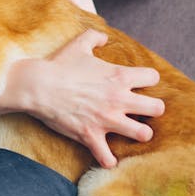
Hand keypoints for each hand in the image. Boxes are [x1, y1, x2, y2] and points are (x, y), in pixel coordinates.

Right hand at [11, 30, 163, 167]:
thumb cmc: (59, 65)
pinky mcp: (91, 135)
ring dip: (139, 134)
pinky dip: (108, 159)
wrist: (38, 86)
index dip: (148, 80)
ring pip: (143, 134)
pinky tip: (108, 157)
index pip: (153, 77)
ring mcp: (106, 120)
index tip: (140, 83)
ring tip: (132, 132)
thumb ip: (95, 37)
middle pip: (157, 108)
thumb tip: (104, 36)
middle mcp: (119, 99)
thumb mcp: (79, 45)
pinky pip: (107, 157)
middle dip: (152, 109)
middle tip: (142, 110)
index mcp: (119, 76)